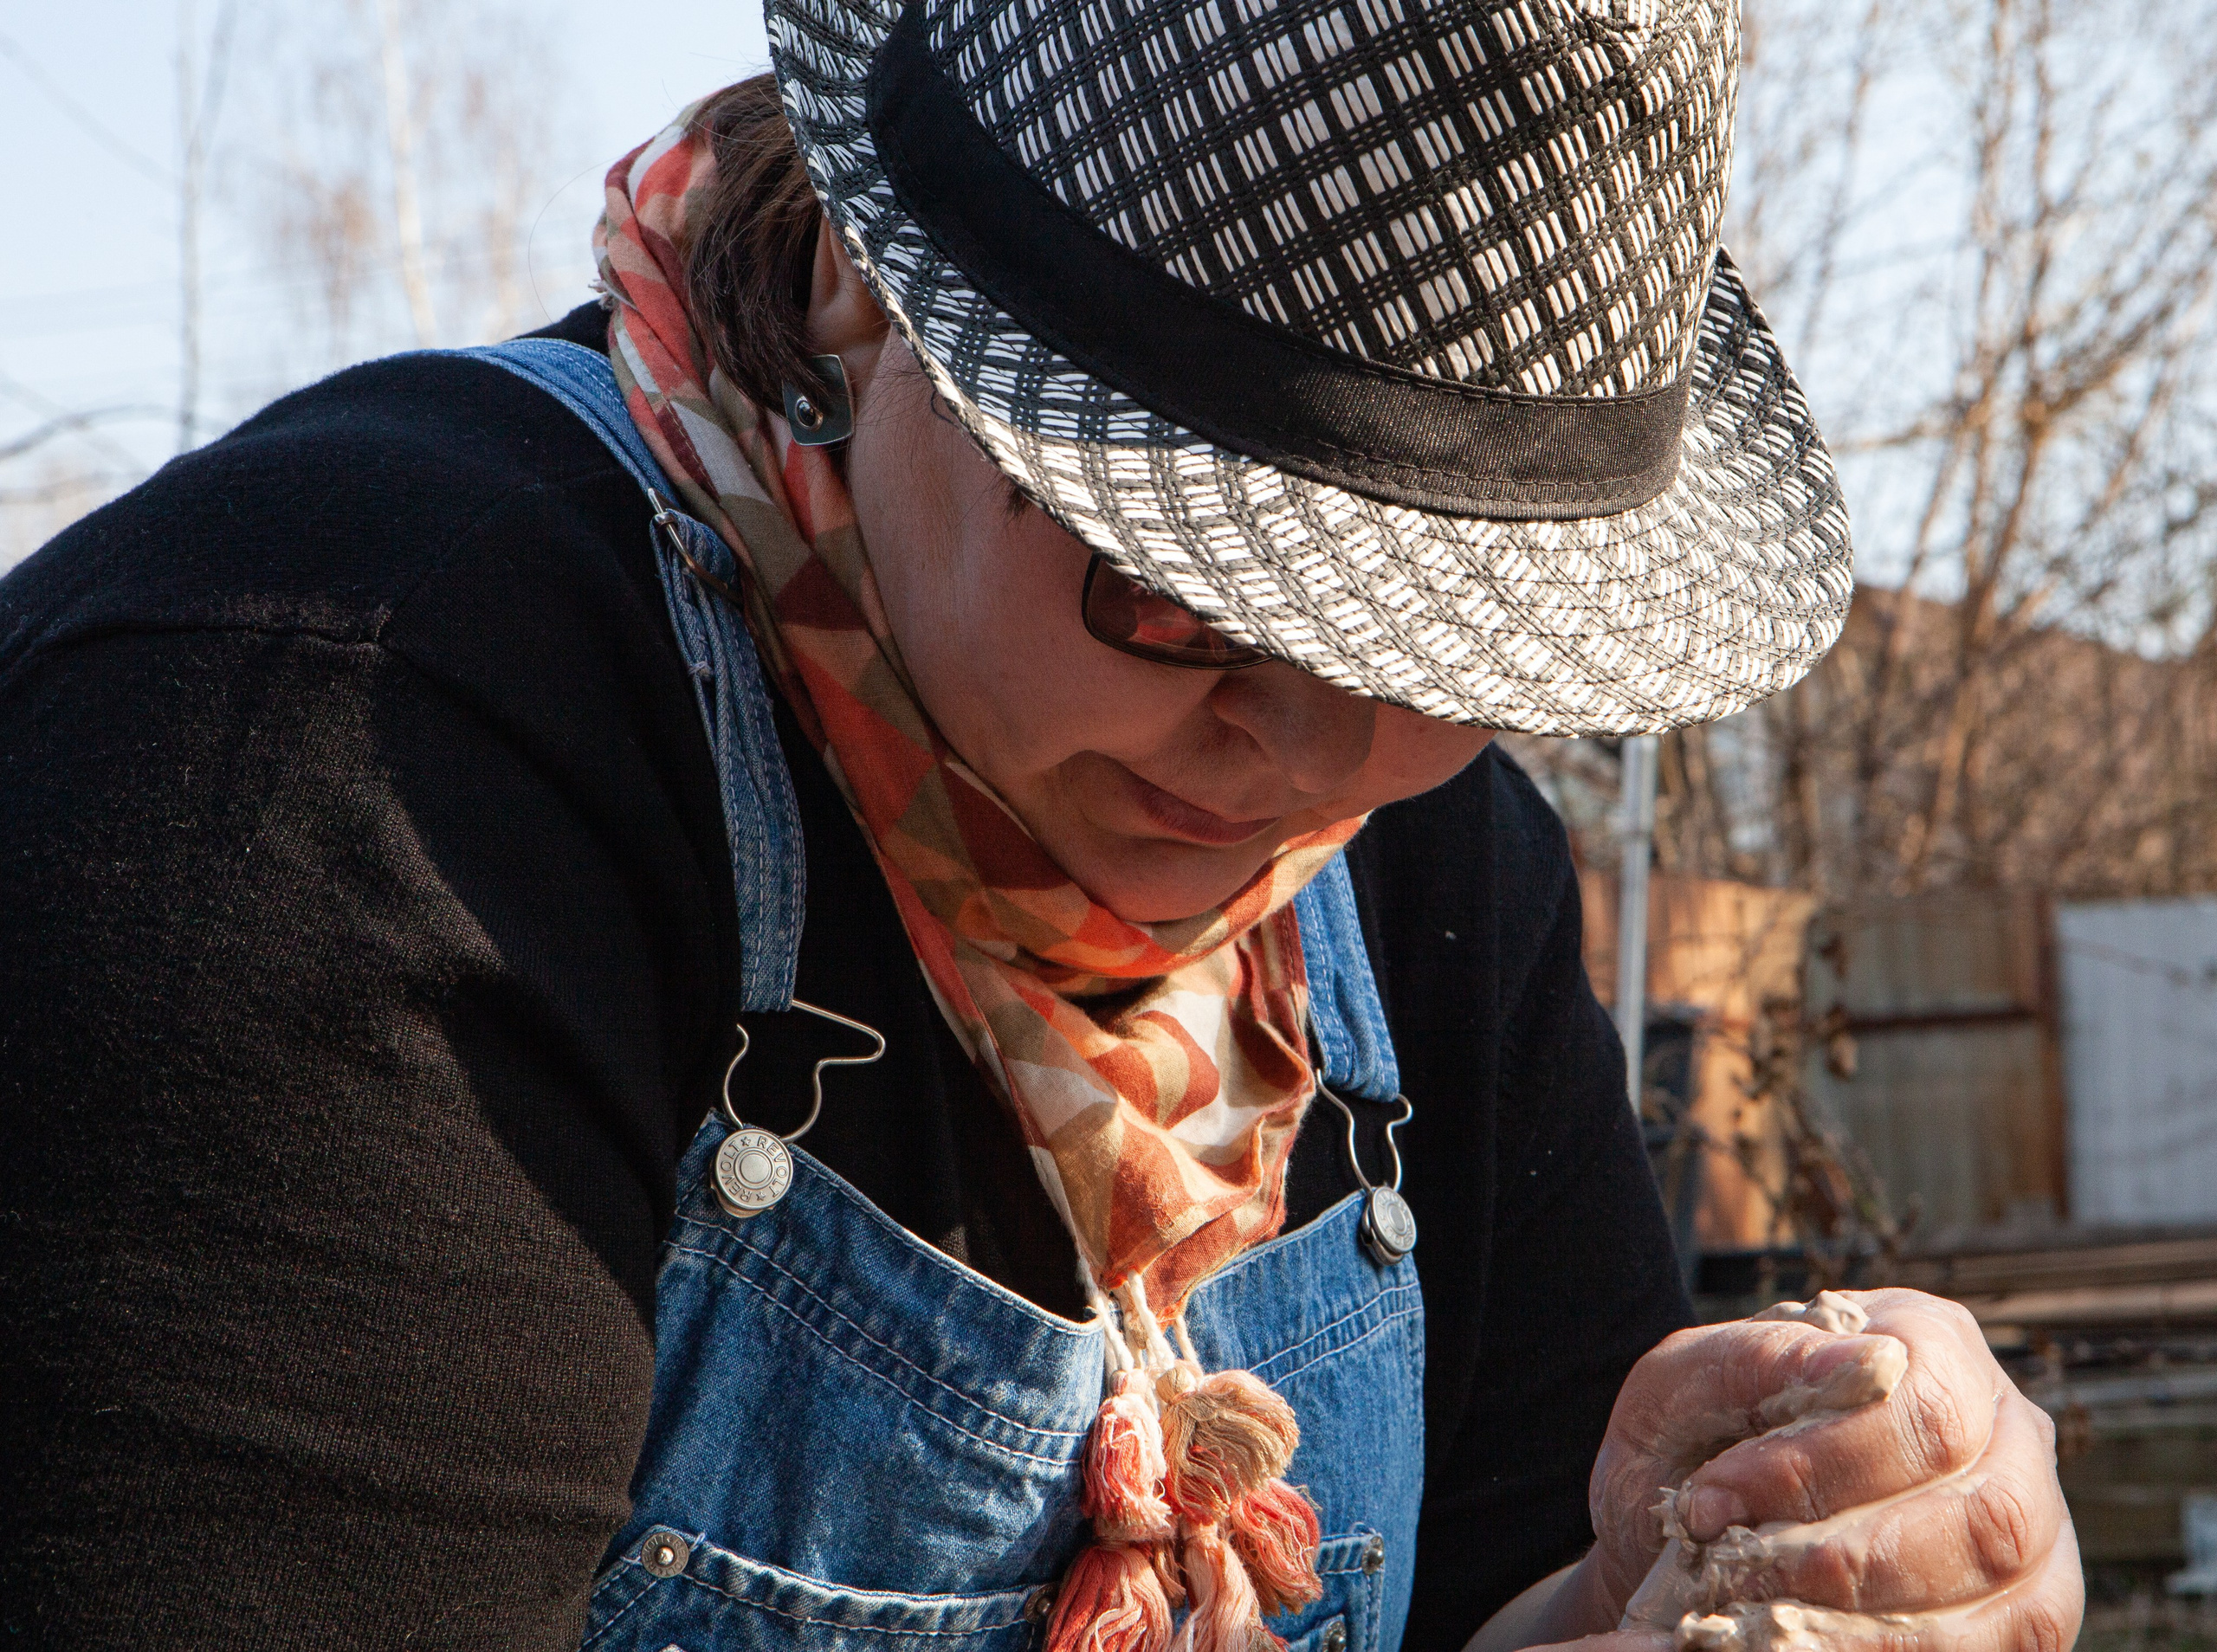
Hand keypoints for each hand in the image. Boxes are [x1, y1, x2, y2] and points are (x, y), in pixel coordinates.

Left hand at [1583, 1289, 2080, 1649]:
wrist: (1686, 1519)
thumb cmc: (1696, 1434)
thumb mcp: (1687, 1381)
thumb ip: (1760, 1360)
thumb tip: (1864, 1366)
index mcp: (1932, 1341)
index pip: (1930, 1409)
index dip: (1822, 1468)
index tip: (1715, 1500)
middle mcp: (2008, 1429)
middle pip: (1987, 1516)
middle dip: (1846, 1561)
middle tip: (1738, 1572)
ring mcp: (2037, 1527)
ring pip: (2008, 1599)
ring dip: (1866, 1621)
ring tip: (1761, 1613)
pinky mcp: (2026, 1612)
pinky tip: (1805, 1640)